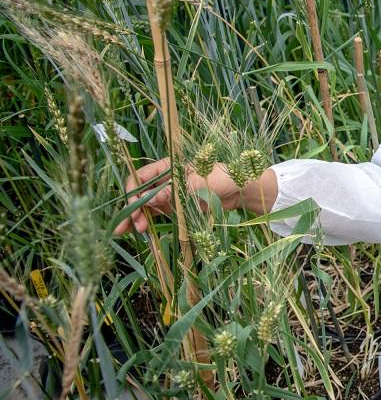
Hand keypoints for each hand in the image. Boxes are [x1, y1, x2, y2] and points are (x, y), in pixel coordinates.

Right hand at [113, 158, 243, 234]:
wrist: (239, 190)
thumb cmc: (221, 178)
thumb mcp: (198, 183)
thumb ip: (175, 191)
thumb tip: (153, 199)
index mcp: (167, 167)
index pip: (140, 178)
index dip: (134, 192)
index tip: (135, 207)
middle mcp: (163, 180)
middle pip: (140, 194)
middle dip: (131, 209)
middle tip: (123, 227)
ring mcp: (167, 194)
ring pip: (145, 206)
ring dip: (137, 218)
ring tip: (133, 231)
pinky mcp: (174, 207)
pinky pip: (156, 214)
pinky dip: (148, 221)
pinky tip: (141, 231)